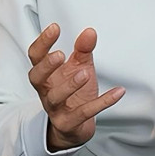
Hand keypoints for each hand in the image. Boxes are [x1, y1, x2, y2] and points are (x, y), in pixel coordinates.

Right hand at [28, 23, 124, 150]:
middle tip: (60, 55)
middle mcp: (46, 91)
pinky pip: (85, 113)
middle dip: (47, 66)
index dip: (42, 42)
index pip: (36, 57)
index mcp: (46, 75)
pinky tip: (118, 92)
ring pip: (56, 98)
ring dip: (69, 85)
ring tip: (85, 73)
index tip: (55, 28)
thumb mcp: (79, 68)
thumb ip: (83, 50)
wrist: (74, 128)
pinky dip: (103, 102)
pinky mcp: (69, 123)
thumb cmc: (73, 93)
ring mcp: (55, 109)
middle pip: (36, 78)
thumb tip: (90, 32)